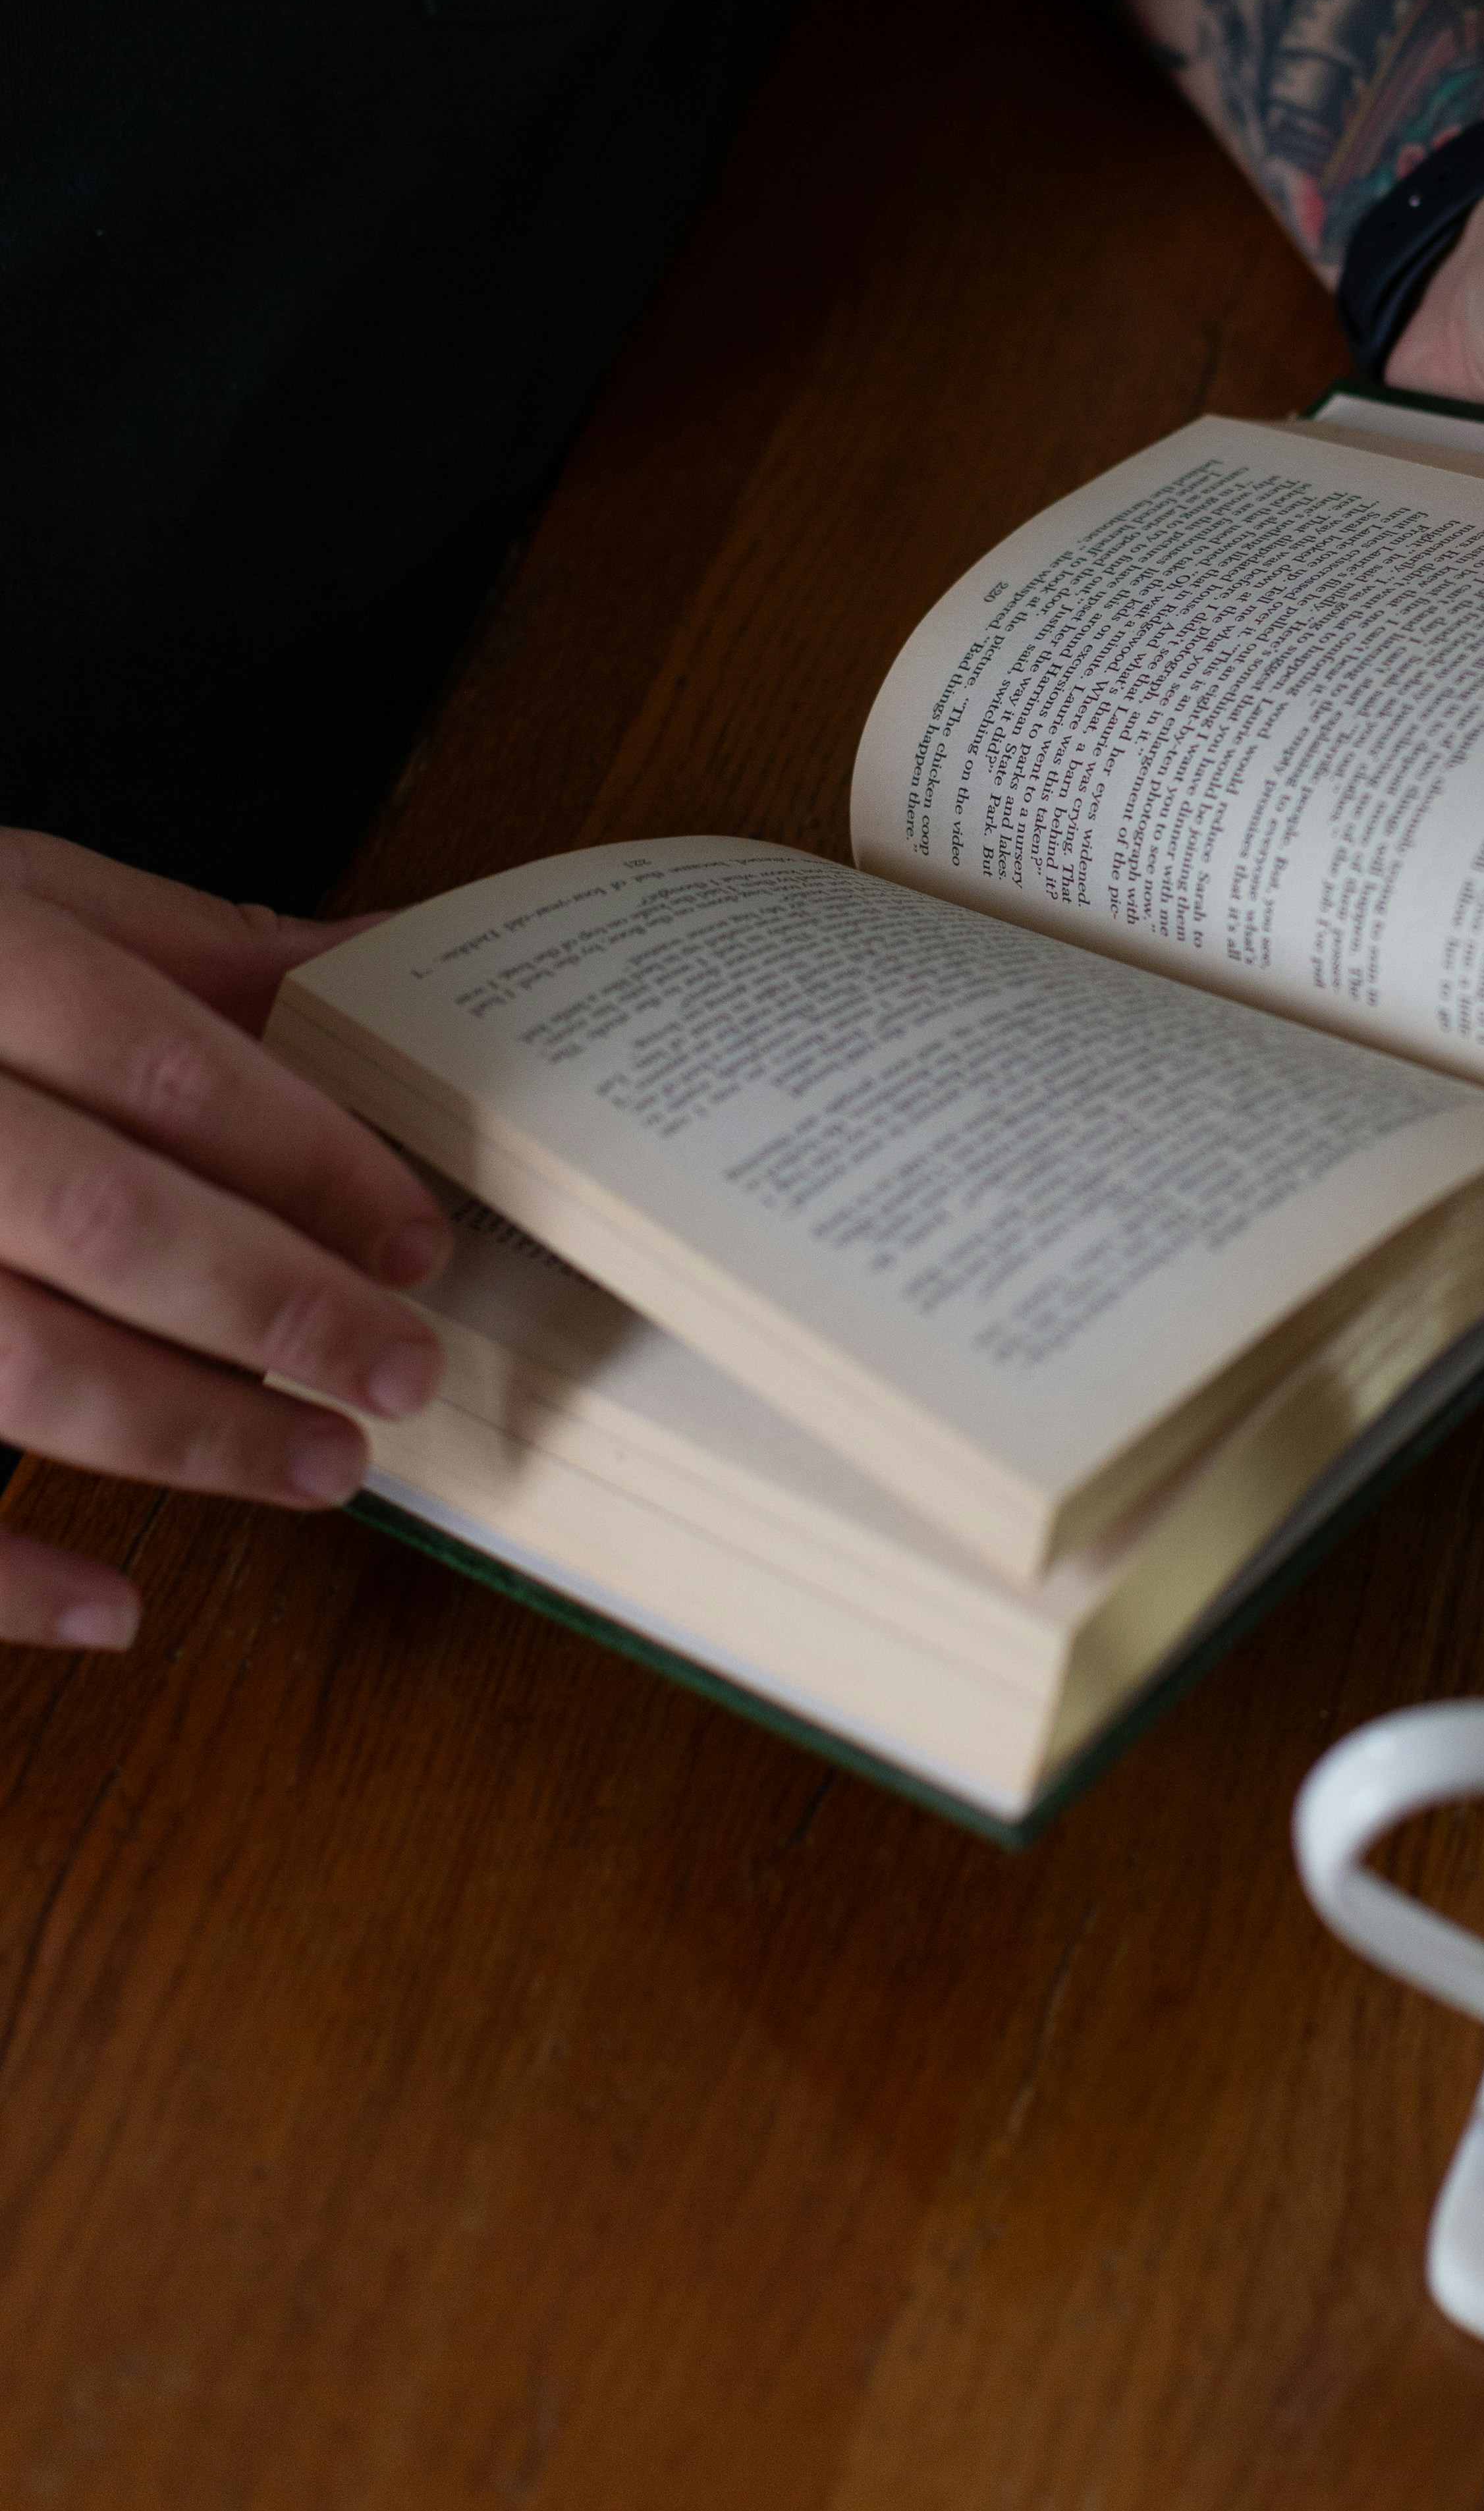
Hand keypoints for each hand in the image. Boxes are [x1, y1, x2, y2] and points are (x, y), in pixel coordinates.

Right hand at [0, 831, 450, 1652]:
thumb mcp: (11, 899)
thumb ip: (184, 948)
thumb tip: (379, 961)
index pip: (162, 1064)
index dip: (305, 1157)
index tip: (415, 1241)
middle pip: (106, 1218)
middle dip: (276, 1307)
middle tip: (403, 1371)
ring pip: (14, 1361)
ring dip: (182, 1430)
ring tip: (323, 1468)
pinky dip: (0, 1576)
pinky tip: (114, 1611)